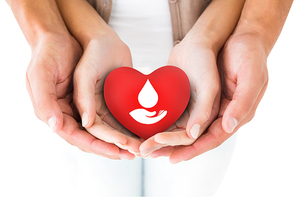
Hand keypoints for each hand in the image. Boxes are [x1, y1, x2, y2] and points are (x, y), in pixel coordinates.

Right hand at [26, 33, 133, 159]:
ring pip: (103, 130)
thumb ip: (57, 100)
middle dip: (112, 147)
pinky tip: (136, 131)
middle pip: (93, 138)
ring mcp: (86, 107)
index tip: (117, 151)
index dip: (97, 146)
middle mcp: (71, 114)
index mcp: (56, 112)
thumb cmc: (51, 52)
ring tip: (138, 147)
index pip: (77, 137)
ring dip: (120, 140)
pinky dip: (122, 126)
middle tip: (133, 154)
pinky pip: (110, 117)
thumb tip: (66, 126)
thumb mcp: (51, 73)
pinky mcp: (97, 100)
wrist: (71, 35)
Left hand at [154, 33, 267, 162]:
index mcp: (234, 114)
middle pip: (194, 137)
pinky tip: (151, 124)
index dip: (192, 150)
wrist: (238, 35)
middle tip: (150, 154)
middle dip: (172, 147)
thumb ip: (239, 104)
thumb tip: (225, 128)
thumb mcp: (250, 77)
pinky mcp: (195, 96)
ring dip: (166, 137)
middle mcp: (218, 114)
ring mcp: (206, 105)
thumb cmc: (248, 54)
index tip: (173, 158)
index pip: (211, 139)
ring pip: (184, 127)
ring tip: (146, 145)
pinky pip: (180, 112)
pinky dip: (166, 120)